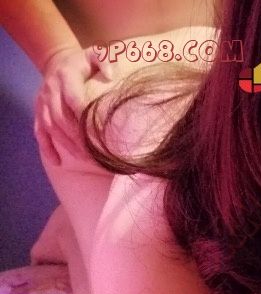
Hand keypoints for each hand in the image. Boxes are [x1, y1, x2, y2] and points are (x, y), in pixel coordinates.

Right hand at [34, 46, 112, 164]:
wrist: (58, 61)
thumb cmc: (83, 62)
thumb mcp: (95, 53)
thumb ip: (104, 60)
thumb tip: (111, 75)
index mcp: (65, 77)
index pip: (74, 99)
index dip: (85, 116)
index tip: (101, 131)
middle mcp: (51, 91)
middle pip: (62, 118)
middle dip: (78, 137)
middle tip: (96, 152)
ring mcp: (43, 103)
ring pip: (52, 128)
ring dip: (67, 145)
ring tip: (85, 158)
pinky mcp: (39, 112)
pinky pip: (40, 132)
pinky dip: (48, 148)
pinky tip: (57, 162)